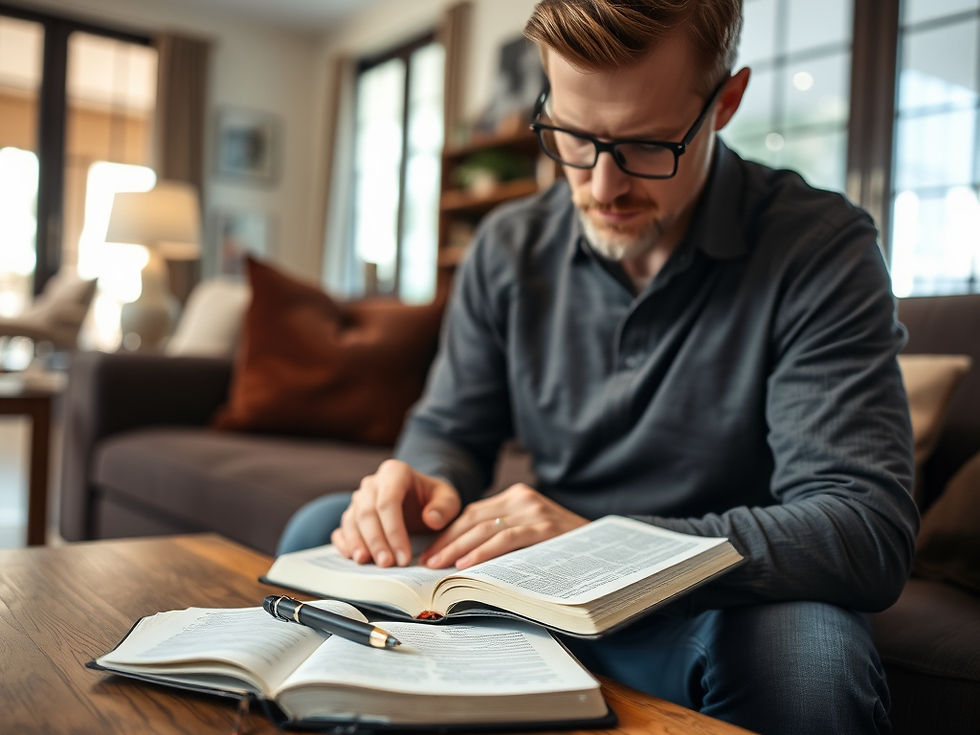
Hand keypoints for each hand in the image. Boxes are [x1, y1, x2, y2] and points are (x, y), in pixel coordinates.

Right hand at [330, 459, 460, 567]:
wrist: (421, 500)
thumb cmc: (434, 500)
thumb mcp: (448, 499)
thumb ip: (444, 507)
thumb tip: (431, 519)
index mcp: (394, 472)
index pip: (388, 502)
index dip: (394, 531)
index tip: (404, 557)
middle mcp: (372, 483)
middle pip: (367, 512)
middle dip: (376, 541)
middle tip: (387, 564)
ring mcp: (358, 499)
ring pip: (351, 520)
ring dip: (358, 543)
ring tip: (366, 562)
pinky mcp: (351, 515)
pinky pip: (342, 528)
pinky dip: (344, 543)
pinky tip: (352, 557)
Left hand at [420, 484, 587, 569]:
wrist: (607, 546)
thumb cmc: (563, 546)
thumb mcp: (530, 533)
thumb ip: (504, 534)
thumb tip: (461, 556)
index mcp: (516, 497)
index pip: (471, 513)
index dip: (448, 532)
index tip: (430, 550)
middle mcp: (522, 498)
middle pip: (472, 519)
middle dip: (446, 541)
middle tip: (427, 561)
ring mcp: (534, 511)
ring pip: (484, 528)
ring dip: (457, 548)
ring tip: (439, 565)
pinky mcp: (543, 526)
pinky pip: (505, 539)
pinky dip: (482, 552)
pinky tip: (466, 564)